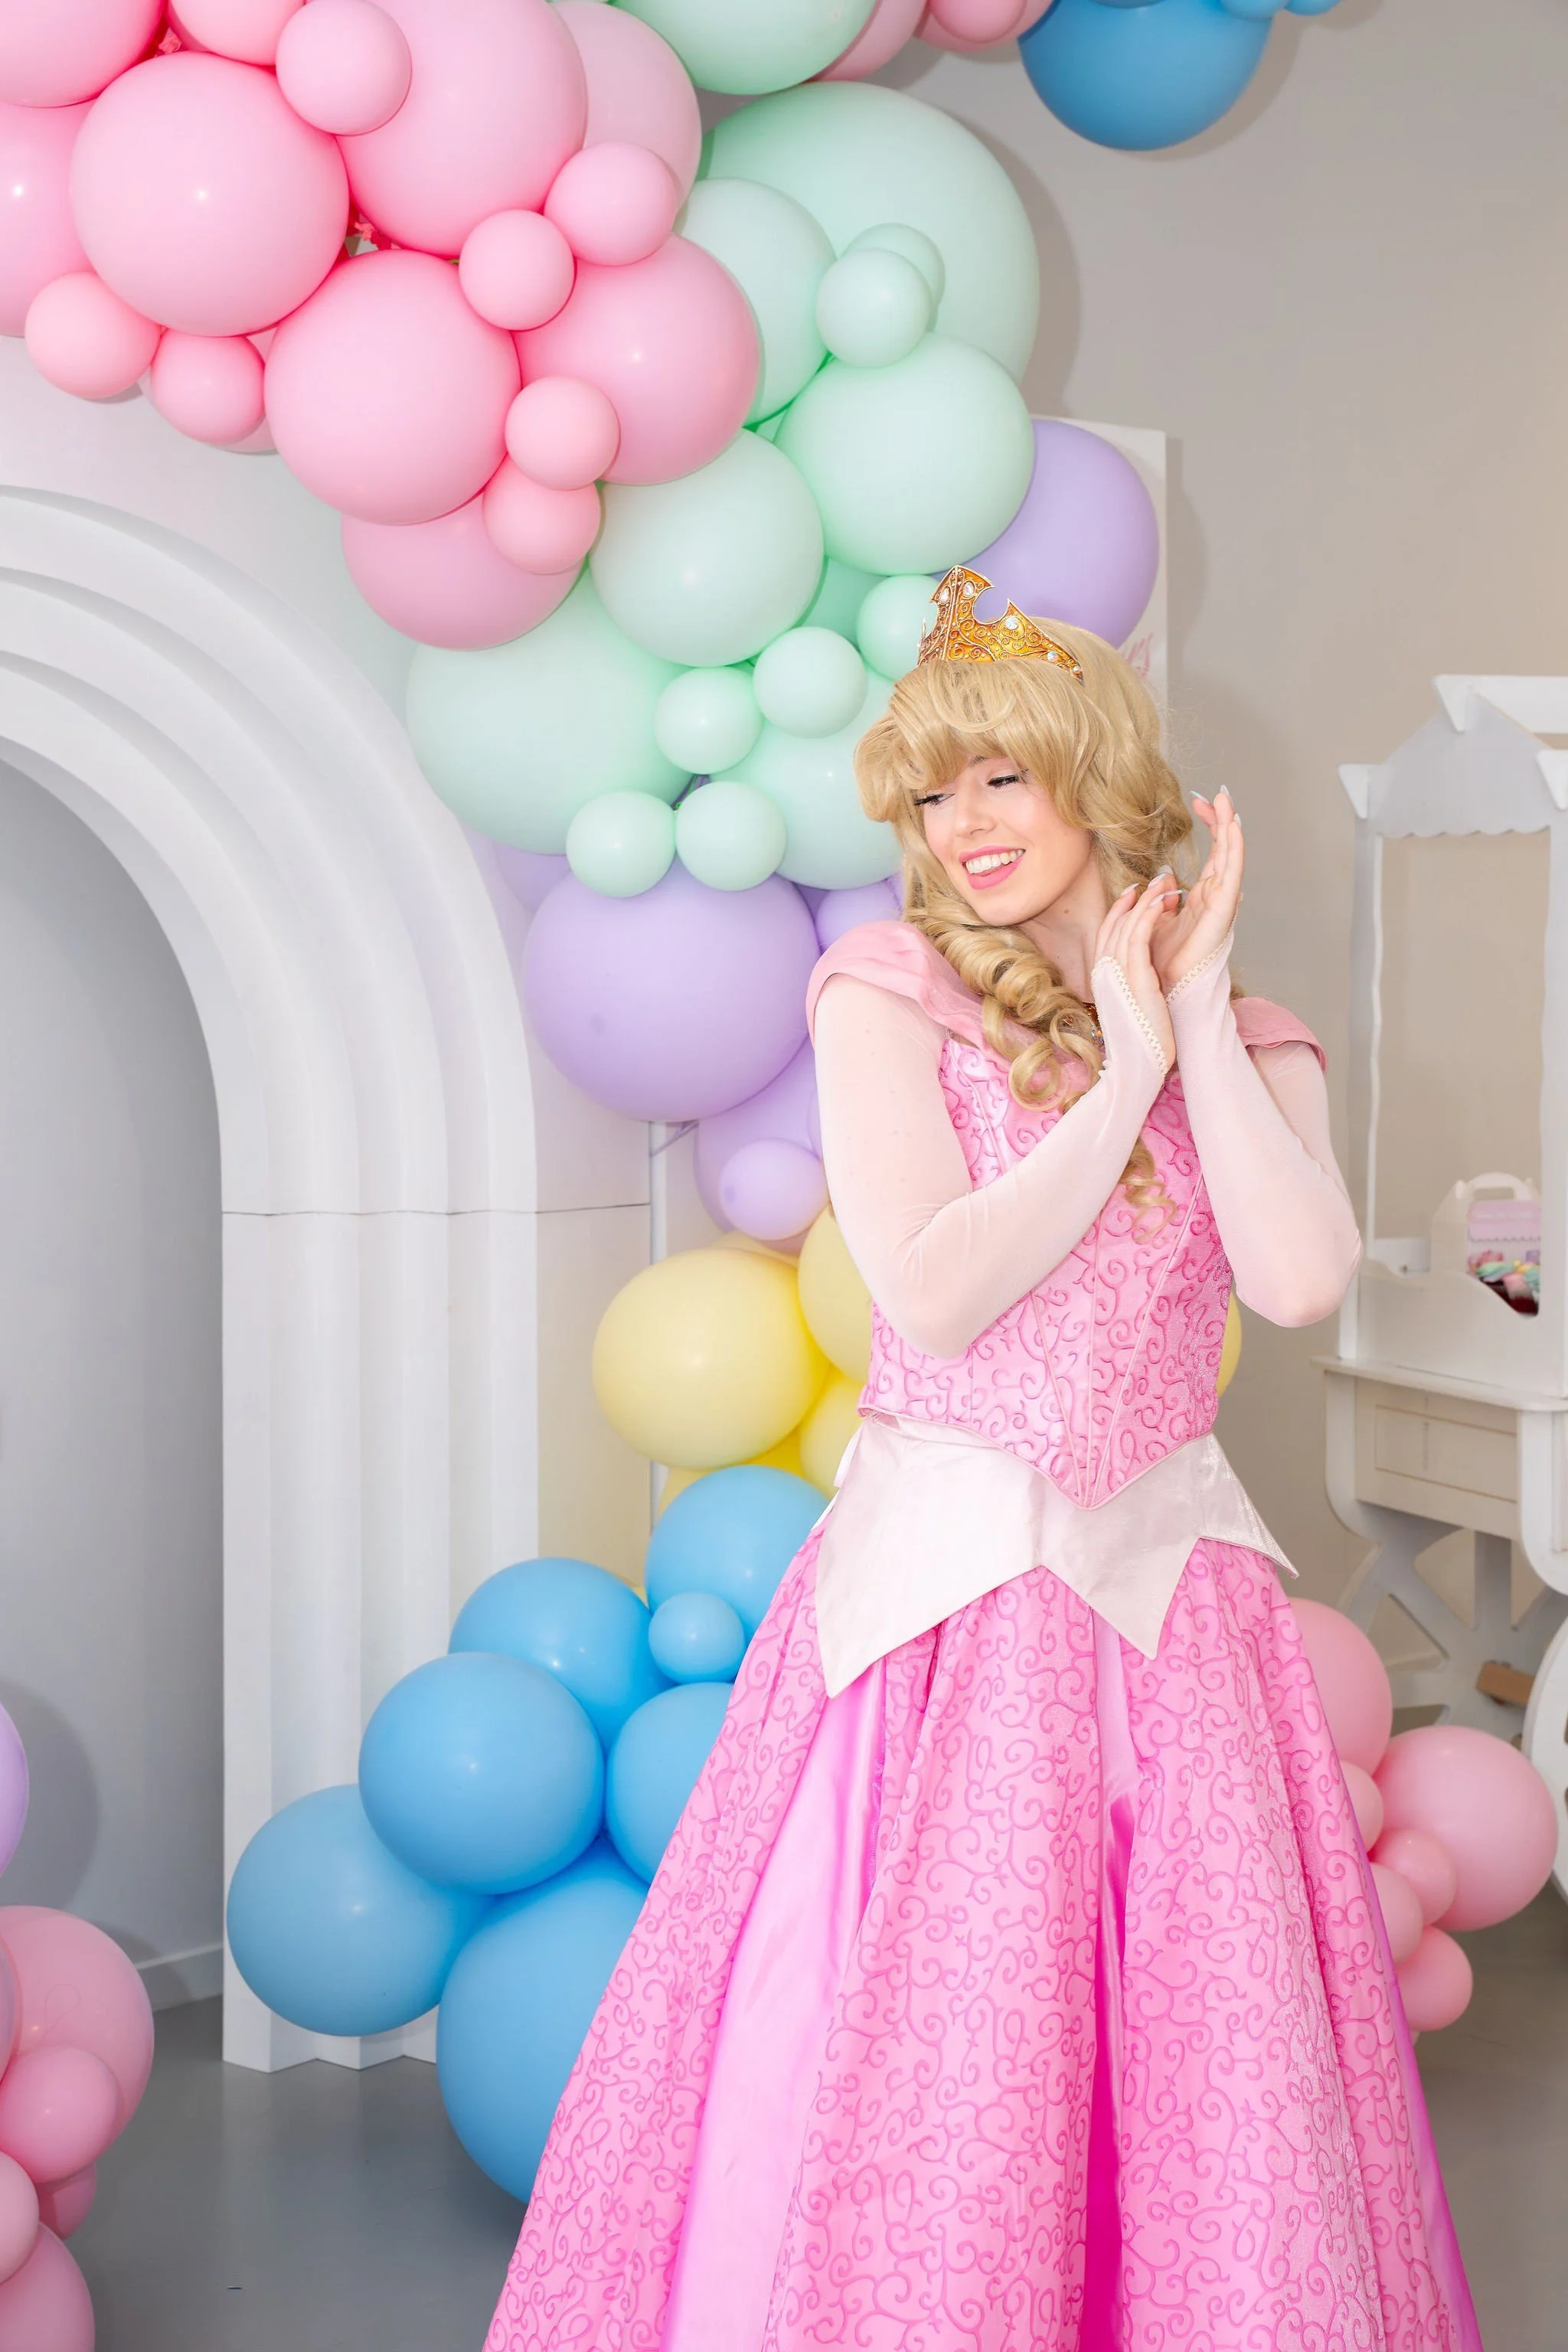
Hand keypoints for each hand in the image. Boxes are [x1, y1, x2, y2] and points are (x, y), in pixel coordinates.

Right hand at [1092, 868, 1179, 1069]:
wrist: (1137, 1069)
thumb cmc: (1140, 1045)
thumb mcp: (1132, 1006)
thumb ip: (1133, 985)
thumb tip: (1144, 972)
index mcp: (1103, 979)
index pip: (1108, 934)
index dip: (1121, 909)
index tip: (1135, 892)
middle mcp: (1104, 973)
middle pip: (1115, 924)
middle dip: (1136, 898)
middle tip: (1156, 878)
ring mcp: (1116, 975)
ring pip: (1127, 926)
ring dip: (1146, 901)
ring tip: (1165, 883)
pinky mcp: (1133, 978)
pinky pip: (1138, 938)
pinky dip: (1148, 916)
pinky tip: (1161, 903)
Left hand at [1151, 787, 1242, 991]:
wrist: (1165, 987)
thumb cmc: (1162, 959)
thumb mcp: (1157, 917)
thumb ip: (1161, 895)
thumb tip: (1164, 877)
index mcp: (1203, 895)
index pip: (1212, 852)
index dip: (1209, 825)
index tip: (1198, 801)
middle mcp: (1216, 895)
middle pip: (1225, 848)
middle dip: (1222, 818)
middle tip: (1218, 791)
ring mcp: (1221, 902)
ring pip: (1231, 857)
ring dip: (1230, 827)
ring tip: (1227, 801)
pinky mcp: (1221, 911)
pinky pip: (1230, 874)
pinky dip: (1233, 849)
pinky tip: (1232, 827)